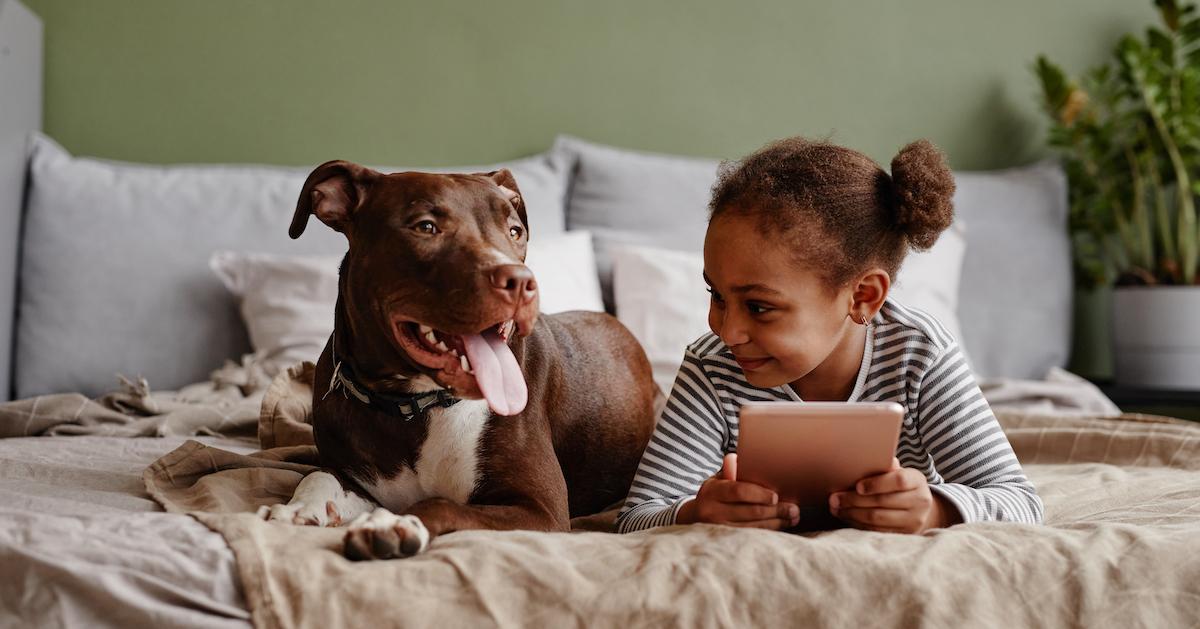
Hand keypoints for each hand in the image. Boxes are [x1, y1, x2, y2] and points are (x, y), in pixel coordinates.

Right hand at [677, 454, 799, 529]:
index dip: (759, 494)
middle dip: (776, 511)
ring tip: (792, 517)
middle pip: (750, 512)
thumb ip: (732, 470)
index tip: (776, 496)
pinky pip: (752, 537)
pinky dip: (769, 532)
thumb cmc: (715, 493)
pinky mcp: (725, 541)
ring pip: (753, 527)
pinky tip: (781, 526)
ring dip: (777, 523)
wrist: (694, 517)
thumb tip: (741, 457)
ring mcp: (718, 529)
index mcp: (711, 491)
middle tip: (794, 509)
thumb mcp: (718, 479)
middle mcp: (712, 511)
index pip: (738, 491)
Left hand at [829, 458, 960, 533]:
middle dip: (854, 500)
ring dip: (852, 513)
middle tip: (834, 498)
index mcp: (917, 481)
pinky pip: (876, 531)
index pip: (898, 481)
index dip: (876, 483)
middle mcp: (920, 501)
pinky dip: (858, 524)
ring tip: (836, 508)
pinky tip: (846, 517)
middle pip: (883, 501)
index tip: (857, 486)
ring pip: (878, 519)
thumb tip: (865, 458)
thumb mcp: (896, 472)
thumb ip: (884, 467)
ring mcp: (913, 520)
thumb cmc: (900, 485)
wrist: (919, 508)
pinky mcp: (904, 535)